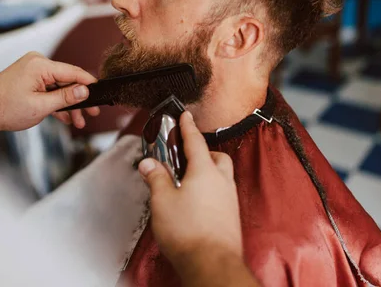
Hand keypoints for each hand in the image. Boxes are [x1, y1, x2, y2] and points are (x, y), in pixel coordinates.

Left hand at [0, 52, 99, 132]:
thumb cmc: (5, 109)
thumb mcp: (41, 106)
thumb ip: (65, 98)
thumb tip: (85, 91)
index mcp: (40, 65)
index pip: (73, 72)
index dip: (89, 83)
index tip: (102, 92)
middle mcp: (37, 63)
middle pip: (67, 80)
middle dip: (79, 99)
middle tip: (92, 113)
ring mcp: (33, 70)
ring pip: (59, 87)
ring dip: (68, 104)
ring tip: (78, 122)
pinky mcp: (29, 78)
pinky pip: (49, 88)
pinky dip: (56, 102)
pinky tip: (66, 117)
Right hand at [139, 111, 249, 285]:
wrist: (212, 263)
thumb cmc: (187, 231)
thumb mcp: (162, 200)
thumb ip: (156, 178)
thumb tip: (149, 164)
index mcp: (205, 171)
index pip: (196, 141)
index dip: (188, 127)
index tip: (186, 116)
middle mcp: (222, 182)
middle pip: (216, 157)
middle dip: (203, 152)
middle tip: (185, 157)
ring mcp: (230, 200)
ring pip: (221, 176)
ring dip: (208, 172)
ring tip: (187, 182)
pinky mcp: (231, 217)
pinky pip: (222, 194)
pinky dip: (210, 191)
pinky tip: (196, 203)